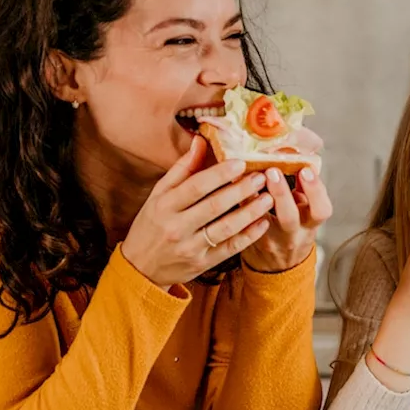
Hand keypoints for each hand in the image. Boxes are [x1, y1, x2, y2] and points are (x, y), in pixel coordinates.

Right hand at [123, 136, 272, 287]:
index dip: (220, 174)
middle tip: (261, 177)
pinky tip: (263, 223)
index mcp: (164, 206)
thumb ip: (181, 169)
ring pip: (226, 228)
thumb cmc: (151, 225)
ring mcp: (191, 247)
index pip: (196, 186)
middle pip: (214, 206)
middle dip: (241, 190)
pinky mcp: (203, 263)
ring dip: (250, 212)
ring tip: (268, 198)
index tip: (241, 163)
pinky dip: (249, 236)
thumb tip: (200, 141)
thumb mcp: (159, 195)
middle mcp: (177, 227)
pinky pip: (230, 248)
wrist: (141, 268)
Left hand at [241, 167, 332, 272]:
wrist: (278, 267)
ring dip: (253, 197)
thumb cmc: (294, 230)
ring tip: (248, 176)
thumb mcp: (306, 212)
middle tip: (272, 171)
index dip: (315, 190)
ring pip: (259, 223)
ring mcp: (268, 240)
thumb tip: (302, 158)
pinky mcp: (247, 242)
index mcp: (310, 224)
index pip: (321, 210)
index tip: (306, 170)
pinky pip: (240, 223)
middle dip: (282, 193)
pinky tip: (232, 183)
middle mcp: (291, 235)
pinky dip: (237, 202)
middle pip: (290, 217)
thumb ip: (305, 190)